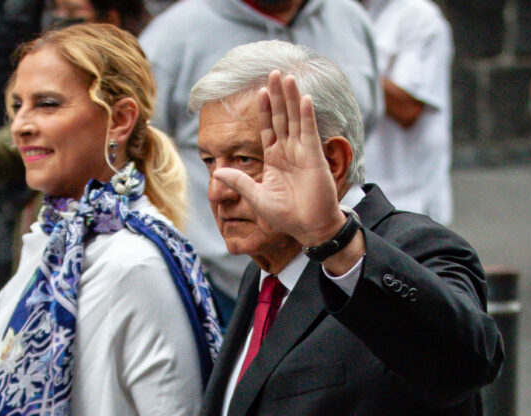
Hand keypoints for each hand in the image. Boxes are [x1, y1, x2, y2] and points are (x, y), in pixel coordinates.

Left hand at [212, 71, 344, 246]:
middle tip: (274, 72)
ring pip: (294, 119)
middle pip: (281, 117)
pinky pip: (309, 132)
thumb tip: (216, 171)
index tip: (259, 90)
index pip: (267, 127)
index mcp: (274, 158)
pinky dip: (306, 115)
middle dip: (277, 95)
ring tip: (287, 77)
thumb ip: (239, 181)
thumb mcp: (256, 197)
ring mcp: (302, 152)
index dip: (264, 109)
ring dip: (291, 98)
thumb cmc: (286, 215)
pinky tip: (305, 98)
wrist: (308, 228)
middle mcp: (288, 151)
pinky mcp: (314, 157)